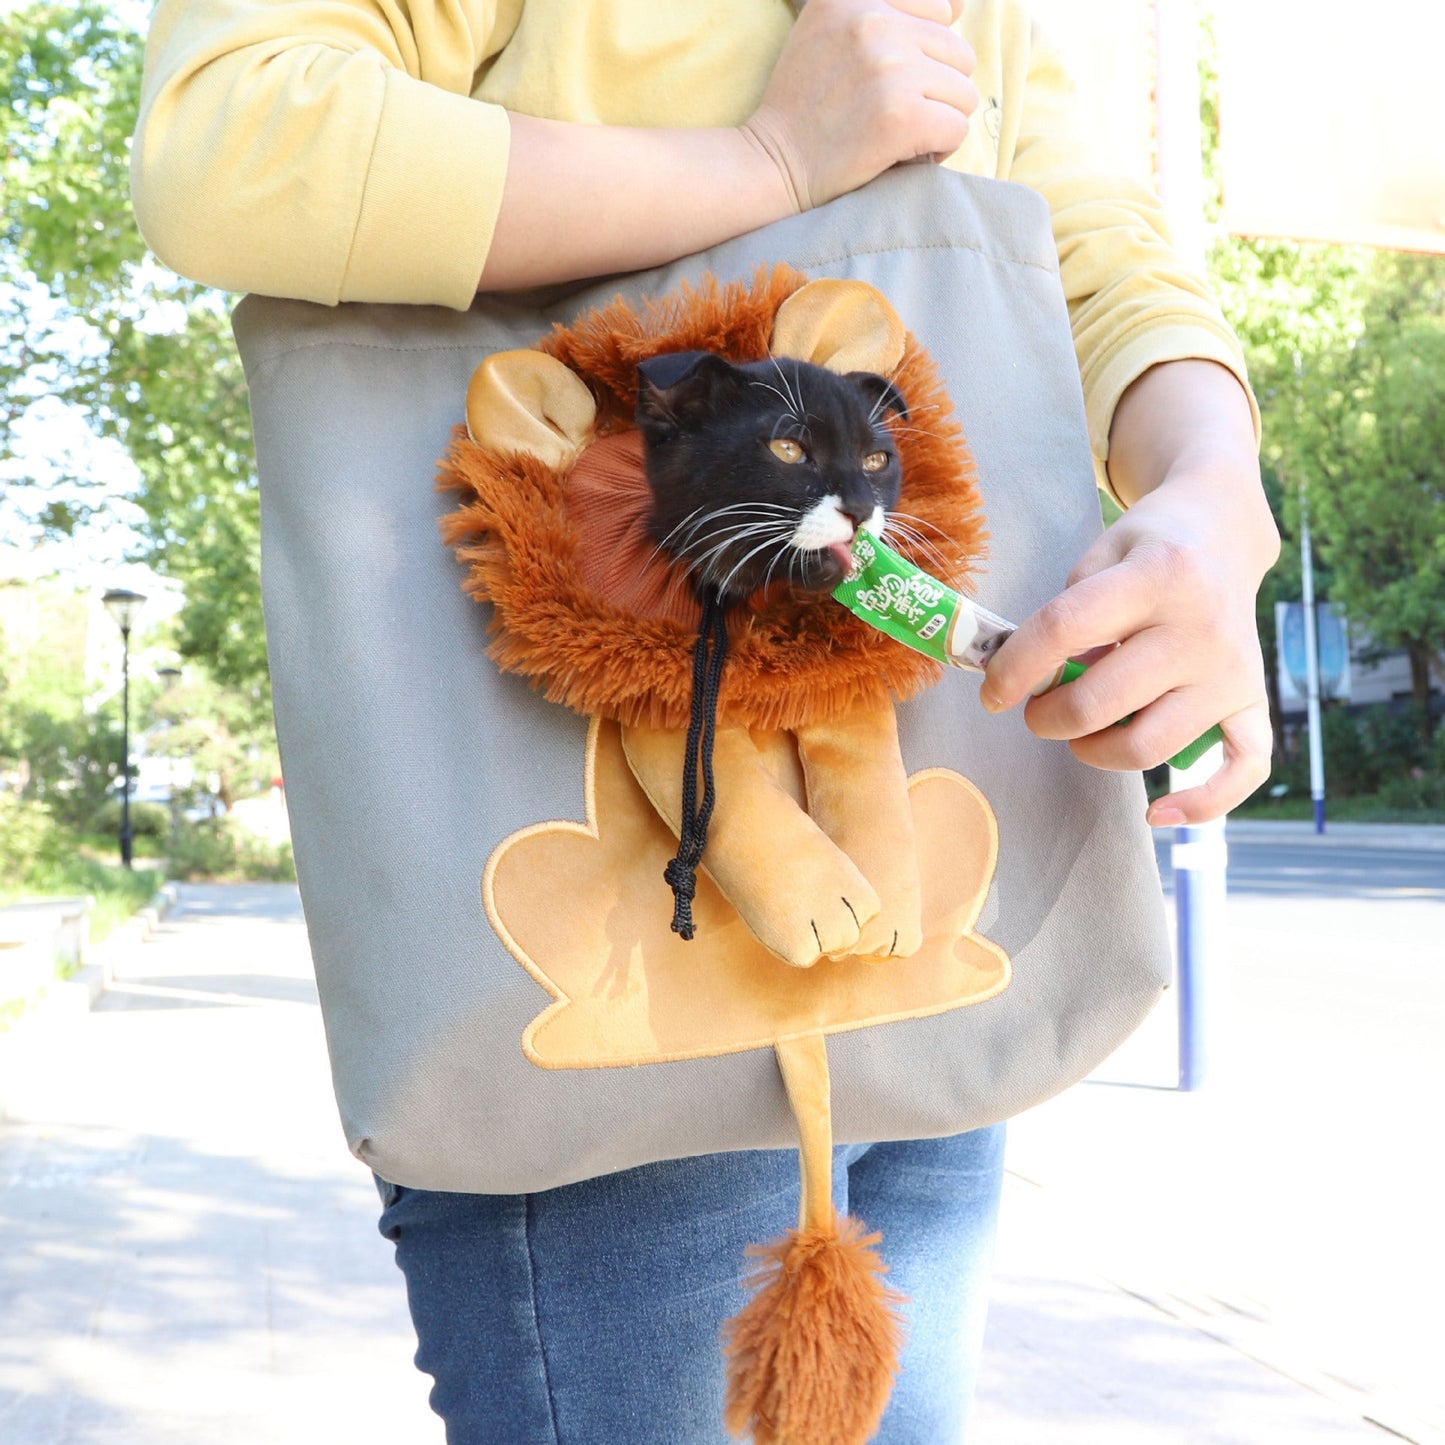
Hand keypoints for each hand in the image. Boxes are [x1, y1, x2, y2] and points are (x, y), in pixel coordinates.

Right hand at [743, 0, 978, 211]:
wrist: (772, 162)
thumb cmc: (805, 105)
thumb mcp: (827, 30)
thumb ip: (883, 10)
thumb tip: (959, 6)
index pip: (941, 11)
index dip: (926, 55)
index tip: (892, 81)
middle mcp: (872, 22)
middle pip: (958, 54)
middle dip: (937, 89)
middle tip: (896, 113)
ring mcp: (889, 69)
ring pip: (963, 92)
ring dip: (939, 119)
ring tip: (899, 132)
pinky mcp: (902, 116)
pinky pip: (957, 127)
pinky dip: (940, 147)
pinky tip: (907, 151)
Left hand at [977, 362, 1279, 825]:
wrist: (1223, 532)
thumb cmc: (1146, 549)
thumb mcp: (1099, 555)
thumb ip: (1066, 615)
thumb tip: (1027, 681)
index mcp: (1156, 576)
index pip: (1065, 630)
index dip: (1015, 669)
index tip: (992, 692)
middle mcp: (1201, 628)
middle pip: (1100, 702)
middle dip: (1046, 717)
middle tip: (1035, 710)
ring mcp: (1231, 671)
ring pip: (1148, 746)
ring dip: (1093, 751)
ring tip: (1077, 731)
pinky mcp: (1252, 701)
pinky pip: (1241, 770)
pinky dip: (1200, 804)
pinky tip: (1156, 813)